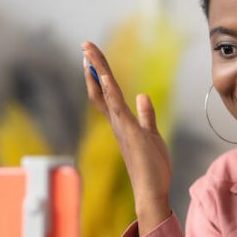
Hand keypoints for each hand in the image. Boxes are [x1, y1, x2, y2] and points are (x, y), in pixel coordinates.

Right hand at [82, 41, 171, 234]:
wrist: (151, 191)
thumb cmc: (152, 167)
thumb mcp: (151, 134)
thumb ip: (146, 115)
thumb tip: (143, 97)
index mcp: (121, 122)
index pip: (106, 94)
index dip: (99, 75)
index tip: (92, 58)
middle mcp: (116, 123)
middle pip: (100, 89)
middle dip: (93, 66)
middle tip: (85, 45)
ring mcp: (120, 127)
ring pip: (105, 93)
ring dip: (97, 71)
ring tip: (88, 51)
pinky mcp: (129, 132)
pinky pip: (116, 107)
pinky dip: (109, 90)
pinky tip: (104, 75)